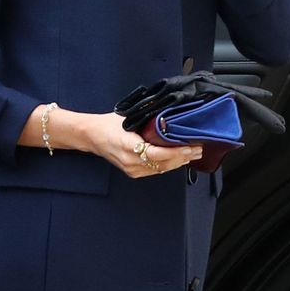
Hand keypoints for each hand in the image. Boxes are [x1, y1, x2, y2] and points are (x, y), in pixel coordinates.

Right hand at [85, 111, 204, 177]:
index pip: (157, 153)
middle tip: (198, 149)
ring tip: (193, 154)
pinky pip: (156, 170)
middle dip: (183, 157)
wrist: (91, 136)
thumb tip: (171, 117)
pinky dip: (169, 165)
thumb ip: (148, 120)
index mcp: (127, 146)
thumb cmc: (108, 125)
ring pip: (161, 169)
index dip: (175, 152)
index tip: (189, 146)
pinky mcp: (133, 173)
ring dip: (179, 162)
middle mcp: (130, 161)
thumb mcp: (128, 117)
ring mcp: (132, 169)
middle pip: (162, 163)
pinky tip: (179, 159)